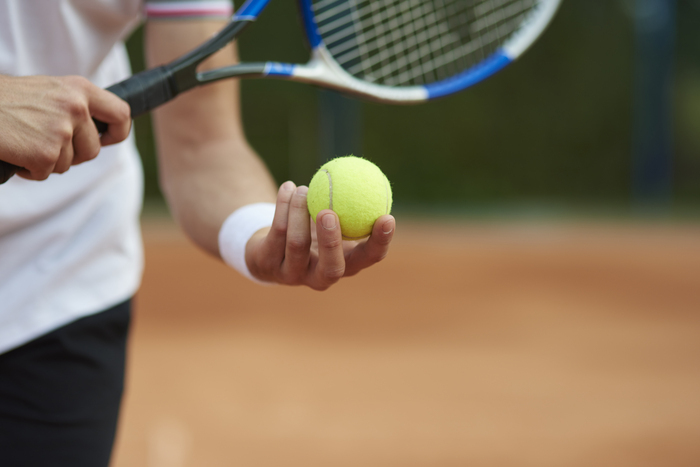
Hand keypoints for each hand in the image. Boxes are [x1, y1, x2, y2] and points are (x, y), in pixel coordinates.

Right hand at [0, 75, 130, 179]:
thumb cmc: (4, 100)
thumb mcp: (47, 91)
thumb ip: (74, 106)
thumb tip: (98, 132)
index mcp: (79, 89)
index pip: (121, 113)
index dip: (118, 132)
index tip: (107, 140)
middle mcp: (76, 107)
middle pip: (92, 150)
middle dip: (71, 154)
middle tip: (42, 141)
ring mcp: (61, 131)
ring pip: (68, 164)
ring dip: (46, 160)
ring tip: (23, 140)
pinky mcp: (45, 153)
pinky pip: (45, 173)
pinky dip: (29, 170)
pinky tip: (15, 151)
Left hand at [245, 181, 394, 289]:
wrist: (269, 247)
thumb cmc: (312, 228)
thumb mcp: (335, 219)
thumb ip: (351, 205)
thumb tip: (372, 176)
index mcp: (346, 265)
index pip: (369, 259)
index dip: (380, 242)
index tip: (388, 217)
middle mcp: (321, 277)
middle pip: (332, 268)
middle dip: (331, 242)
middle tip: (329, 212)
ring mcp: (292, 275)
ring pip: (297, 244)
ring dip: (300, 212)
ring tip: (303, 188)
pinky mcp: (268, 265)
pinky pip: (277, 233)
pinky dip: (283, 207)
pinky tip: (288, 187)